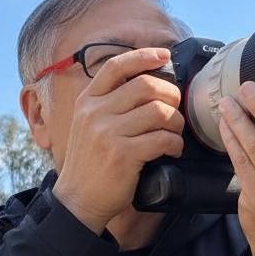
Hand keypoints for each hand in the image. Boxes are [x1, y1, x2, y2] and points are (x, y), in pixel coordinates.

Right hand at [53, 48, 184, 231]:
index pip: (116, 66)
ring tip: (175, 133)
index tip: (164, 56)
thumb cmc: (90, 163)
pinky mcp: (122, 155)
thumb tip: (148, 85)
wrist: (78, 200)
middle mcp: (95, 113)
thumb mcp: (87, 125)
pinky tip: (172, 150)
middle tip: (176, 109)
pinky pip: (162, 139)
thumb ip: (109, 104)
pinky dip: (175, 144)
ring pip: (159, 112)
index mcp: (87, 101)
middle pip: (146, 85)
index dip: (144, 56)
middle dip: (171, 94)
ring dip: (176, 122)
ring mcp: (107, 133)